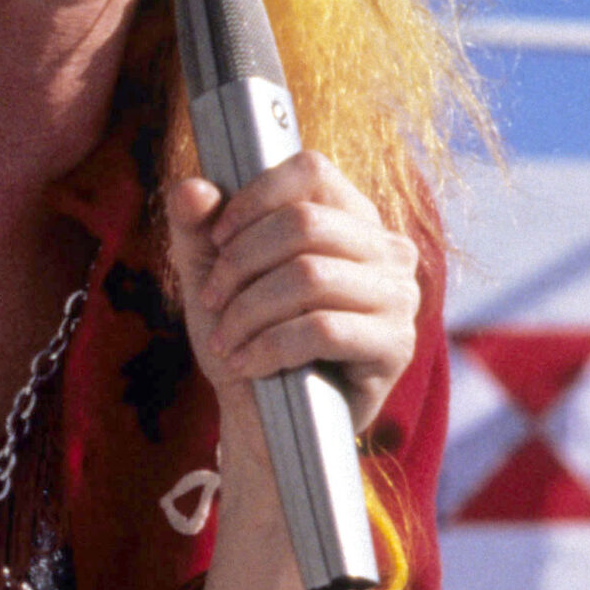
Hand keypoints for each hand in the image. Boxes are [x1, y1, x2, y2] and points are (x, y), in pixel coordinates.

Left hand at [166, 152, 420, 443]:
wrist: (267, 420)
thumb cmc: (248, 337)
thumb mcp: (210, 277)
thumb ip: (196, 228)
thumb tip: (190, 189)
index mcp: (350, 217)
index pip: (312, 170)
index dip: (254, 198)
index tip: (218, 239)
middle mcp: (387, 249)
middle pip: (304, 224)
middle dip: (240, 263)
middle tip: (211, 301)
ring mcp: (399, 297)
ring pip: (309, 277)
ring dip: (248, 311)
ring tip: (224, 340)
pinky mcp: (396, 346)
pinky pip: (323, 330)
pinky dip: (269, 346)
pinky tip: (247, 364)